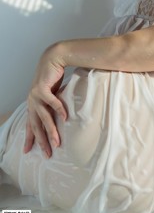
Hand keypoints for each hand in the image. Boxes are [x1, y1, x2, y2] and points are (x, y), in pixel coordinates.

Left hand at [23, 43, 67, 157]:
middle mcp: (32, 101)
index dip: (29, 138)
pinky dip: (59, 110)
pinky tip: (65, 118)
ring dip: (51, 130)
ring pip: (43, 117)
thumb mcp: (52, 94)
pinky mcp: (42, 88)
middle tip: (48, 153)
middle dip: (41, 141)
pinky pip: (52, 102)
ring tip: (57, 142)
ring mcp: (35, 95)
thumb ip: (53, 105)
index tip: (27, 151)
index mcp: (33, 104)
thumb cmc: (53, 76)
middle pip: (36, 125)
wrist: (53, 58)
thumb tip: (61, 117)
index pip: (30, 124)